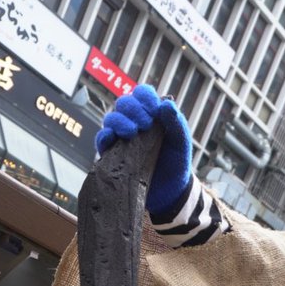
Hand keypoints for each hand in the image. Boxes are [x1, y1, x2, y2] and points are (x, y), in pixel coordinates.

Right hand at [95, 85, 191, 214]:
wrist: (170, 192)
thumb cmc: (176, 163)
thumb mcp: (181, 143)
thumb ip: (176, 123)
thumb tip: (166, 104)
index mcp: (150, 114)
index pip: (142, 94)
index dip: (145, 97)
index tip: (154, 110)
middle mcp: (134, 122)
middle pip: (124, 103)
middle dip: (133, 109)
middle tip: (145, 124)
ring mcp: (122, 137)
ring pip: (111, 119)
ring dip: (119, 121)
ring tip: (132, 132)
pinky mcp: (113, 154)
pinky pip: (102, 139)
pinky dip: (105, 136)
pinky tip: (112, 138)